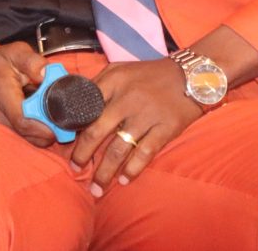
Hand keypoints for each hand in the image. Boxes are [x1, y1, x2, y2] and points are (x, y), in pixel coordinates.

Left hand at [69, 58, 202, 195]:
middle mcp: (127, 98)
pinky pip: (144, 154)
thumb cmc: (151, 76)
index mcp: (113, 80)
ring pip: (118, 149)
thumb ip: (99, 84)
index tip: (65, 143)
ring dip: (104, 172)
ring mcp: (146, 114)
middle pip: (96, 132)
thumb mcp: (121, 70)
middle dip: (82, 155)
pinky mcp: (165, 128)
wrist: (191, 76)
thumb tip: (75, 106)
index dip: (72, 127)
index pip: (84, 106)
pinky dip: (132, 170)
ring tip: (97, 188)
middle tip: (75, 169)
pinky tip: (123, 180)